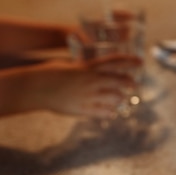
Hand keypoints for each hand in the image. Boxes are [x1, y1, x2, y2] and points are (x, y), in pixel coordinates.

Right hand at [24, 54, 142, 118]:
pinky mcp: (82, 109)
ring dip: (119, 98)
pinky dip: (109, 112)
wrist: (34, 87)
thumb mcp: (68, 64)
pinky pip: (102, 112)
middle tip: (134, 85)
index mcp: (87, 67)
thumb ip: (83, 67)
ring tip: (120, 99)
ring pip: (114, 98)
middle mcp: (91, 80)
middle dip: (129, 83)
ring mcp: (88, 95)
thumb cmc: (48, 73)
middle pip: (118, 81)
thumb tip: (91, 66)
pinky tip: (111, 113)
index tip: (140, 63)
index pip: (113, 62)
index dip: (129, 62)